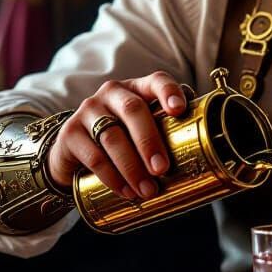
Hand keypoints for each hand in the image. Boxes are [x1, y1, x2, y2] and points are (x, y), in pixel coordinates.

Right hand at [46, 71, 188, 199]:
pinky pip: (93, 156)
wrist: (75, 150)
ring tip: (147, 190)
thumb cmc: (122, 137)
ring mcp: (88, 110)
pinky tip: (126, 191)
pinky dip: (112, 177)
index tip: (179, 110)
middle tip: (162, 169)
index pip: (156, 81)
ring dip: (132, 167)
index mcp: (137, 89)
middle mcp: (112, 93)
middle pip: (133, 110)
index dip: (168, 92)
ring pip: (112, 137)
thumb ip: (166, 132)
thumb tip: (202, 154)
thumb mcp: (142, 128)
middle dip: (150, 142)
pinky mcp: (70, 133)